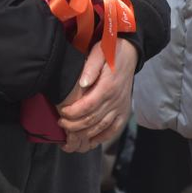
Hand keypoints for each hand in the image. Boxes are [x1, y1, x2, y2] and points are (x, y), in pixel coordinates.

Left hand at [56, 39, 137, 153]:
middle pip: (92, 120)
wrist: (130, 54)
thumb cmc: (110, 52)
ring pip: (101, 128)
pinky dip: (101, 138)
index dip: (73, 113)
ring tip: (69, 132)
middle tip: (61, 124)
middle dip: (73, 125)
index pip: (88, 107)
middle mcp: (115, 100)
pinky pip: (113, 130)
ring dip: (84, 134)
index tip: (61, 113)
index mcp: (108, 87)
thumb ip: (90, 68)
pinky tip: (89, 140)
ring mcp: (121, 108)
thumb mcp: (98, 53)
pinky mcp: (124, 112)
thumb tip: (82, 83)